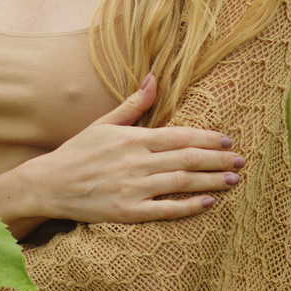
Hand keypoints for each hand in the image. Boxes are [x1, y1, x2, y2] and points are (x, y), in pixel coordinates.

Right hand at [14, 73, 244, 224]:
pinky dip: (189, 206)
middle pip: (187, 159)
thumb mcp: (103, 124)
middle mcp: (135, 162)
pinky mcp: (127, 212)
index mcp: (132, 138)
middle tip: (241, 161)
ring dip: (211, 181)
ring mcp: (132, 188)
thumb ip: (133, 104)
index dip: (208, 138)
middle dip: (218, 160)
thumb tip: (153, 78)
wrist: (49, 184)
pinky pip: (166, 209)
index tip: (228, 140)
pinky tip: (208, 203)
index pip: (179, 136)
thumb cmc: (78, 152)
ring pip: (182, 183)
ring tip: (233, 180)